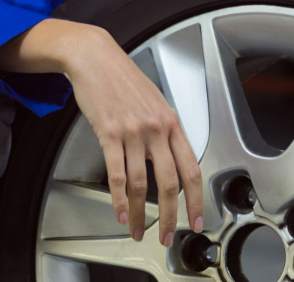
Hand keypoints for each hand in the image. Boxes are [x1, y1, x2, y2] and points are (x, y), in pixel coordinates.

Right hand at [0, 20, 202, 245]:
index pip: (192, 168)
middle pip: (170, 182)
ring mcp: (133, 132)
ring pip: (142, 184)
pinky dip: (119, 199)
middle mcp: (157, 128)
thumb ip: (165, 130)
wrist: (96, 58)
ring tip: (137, 228)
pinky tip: (120, 210)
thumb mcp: (155, 101)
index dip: (196, 199)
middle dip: (170, 215)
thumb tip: (171, 159)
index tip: (196, 219)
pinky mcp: (109, 134)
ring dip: (140, 213)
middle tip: (167, 234)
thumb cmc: (124, 78)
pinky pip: (117, 175)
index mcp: (172, 121)